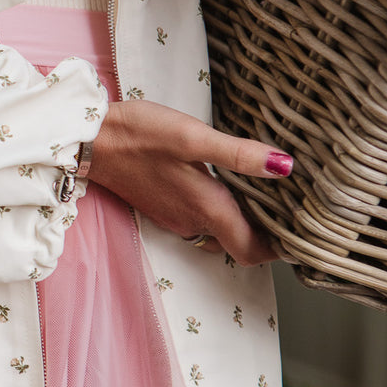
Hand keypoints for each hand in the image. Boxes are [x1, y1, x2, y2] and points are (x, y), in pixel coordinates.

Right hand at [88, 99, 290, 265]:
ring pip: (219, 228)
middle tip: (290, 204)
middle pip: (238, 241)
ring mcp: (174, 215)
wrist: (88, 138)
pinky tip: (224, 178)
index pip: (251, 252)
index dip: (278, 249)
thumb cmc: (139, 135)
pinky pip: (200, 215)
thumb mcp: (192, 137)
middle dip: (265, 230)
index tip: (297, 231)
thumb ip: (238, 155)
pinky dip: (219, 206)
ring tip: (264, 188)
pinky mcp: (162, 204)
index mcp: (206, 209)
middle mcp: (192, 221)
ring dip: (242, 216)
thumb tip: (285, 167)